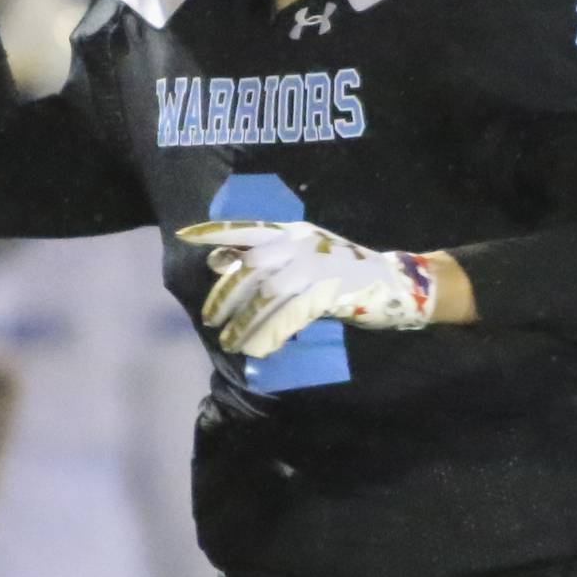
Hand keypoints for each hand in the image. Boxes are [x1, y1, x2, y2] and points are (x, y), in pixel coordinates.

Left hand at [177, 220, 434, 358]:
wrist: (392, 282)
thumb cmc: (342, 271)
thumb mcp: (301, 256)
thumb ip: (265, 258)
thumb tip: (218, 260)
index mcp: (291, 231)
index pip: (246, 227)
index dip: (215, 230)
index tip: (185, 234)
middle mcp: (300, 243)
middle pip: (250, 268)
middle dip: (225, 296)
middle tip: (211, 321)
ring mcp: (315, 266)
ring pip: (266, 296)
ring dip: (244, 323)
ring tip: (231, 343)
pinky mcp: (328, 292)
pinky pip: (288, 316)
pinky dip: (269, 334)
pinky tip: (258, 349)